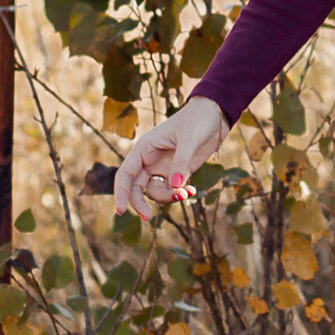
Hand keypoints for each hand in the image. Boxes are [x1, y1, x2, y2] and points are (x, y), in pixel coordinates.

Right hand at [114, 95, 228, 218]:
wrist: (214, 115)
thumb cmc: (198, 120)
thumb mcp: (189, 138)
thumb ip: (181, 162)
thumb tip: (175, 186)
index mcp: (144, 149)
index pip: (125, 174)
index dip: (121, 192)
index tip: (120, 210)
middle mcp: (149, 160)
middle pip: (136, 188)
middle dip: (140, 204)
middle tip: (148, 218)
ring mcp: (163, 168)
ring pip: (156, 192)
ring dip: (168, 197)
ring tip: (187, 193)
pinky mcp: (178, 173)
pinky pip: (172, 190)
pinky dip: (180, 194)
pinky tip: (193, 191)